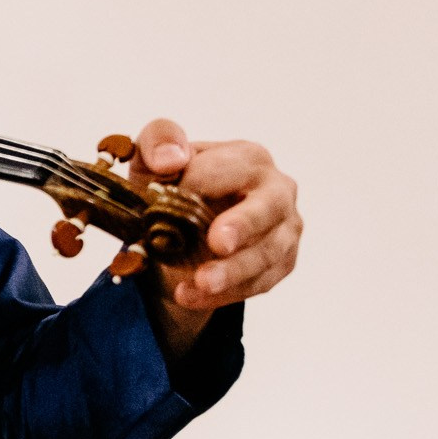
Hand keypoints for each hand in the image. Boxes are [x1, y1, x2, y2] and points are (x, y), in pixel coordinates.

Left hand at [129, 119, 300, 351]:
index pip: (227, 168)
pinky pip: (260, 282)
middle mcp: (276, 190)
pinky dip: (226, 293)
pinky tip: (191, 296)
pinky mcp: (281, 262)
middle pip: (269, 206)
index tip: (165, 198)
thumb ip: (158, 142)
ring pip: (268, 252)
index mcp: (247, 158)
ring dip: (233, 271)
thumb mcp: (152, 159)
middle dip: (243, 225)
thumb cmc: (172, 185)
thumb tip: (169, 160)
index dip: (196, 184)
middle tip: (218, 243)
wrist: (179, 228)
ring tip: (199, 283)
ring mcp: (285, 228)